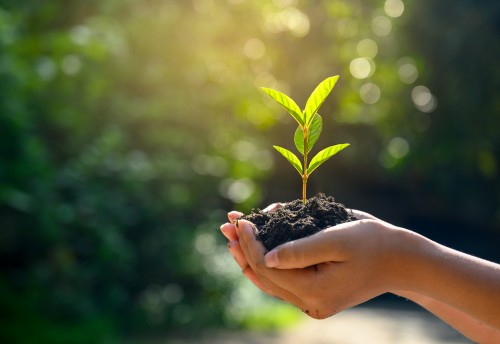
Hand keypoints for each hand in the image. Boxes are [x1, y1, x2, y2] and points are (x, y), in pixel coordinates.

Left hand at [235, 217, 405, 317]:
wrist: (399, 260)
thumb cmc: (372, 242)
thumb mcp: (337, 239)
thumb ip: (301, 250)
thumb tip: (266, 256)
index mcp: (316, 290)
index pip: (269, 268)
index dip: (251, 244)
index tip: (242, 220)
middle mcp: (310, 303)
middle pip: (265, 276)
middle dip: (243, 249)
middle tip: (225, 225)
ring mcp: (312, 302)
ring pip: (271, 281)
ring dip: (250, 257)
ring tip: (232, 237)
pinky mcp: (315, 295)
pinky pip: (283, 281)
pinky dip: (267, 263)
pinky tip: (254, 249)